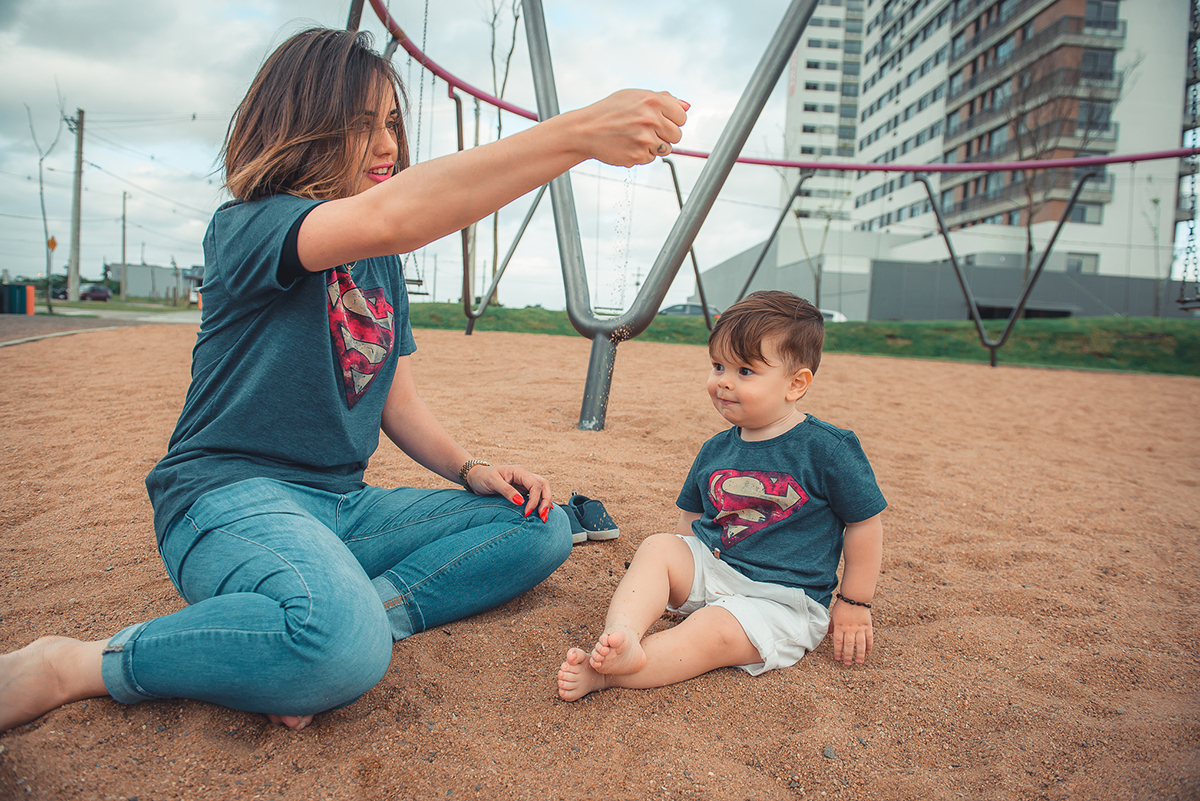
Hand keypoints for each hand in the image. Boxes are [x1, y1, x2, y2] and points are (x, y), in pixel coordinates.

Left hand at [464, 464, 552, 522]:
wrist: (475, 477)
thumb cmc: (482, 477)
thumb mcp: (492, 482)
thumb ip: (507, 490)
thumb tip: (521, 502)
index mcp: (519, 471)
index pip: (534, 485)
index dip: (534, 500)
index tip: (527, 513)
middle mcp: (524, 476)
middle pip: (544, 486)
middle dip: (546, 501)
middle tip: (542, 517)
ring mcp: (524, 483)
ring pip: (543, 490)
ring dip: (546, 503)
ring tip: (544, 518)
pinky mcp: (522, 490)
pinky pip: (536, 495)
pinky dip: (541, 502)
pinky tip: (543, 512)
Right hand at [572, 90, 688, 166]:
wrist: (586, 129)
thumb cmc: (610, 111)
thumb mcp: (635, 96)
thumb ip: (663, 99)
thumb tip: (687, 106)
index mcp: (653, 100)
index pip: (681, 117)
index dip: (672, 120)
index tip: (659, 120)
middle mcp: (651, 119)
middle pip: (677, 135)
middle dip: (665, 135)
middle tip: (647, 131)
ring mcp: (645, 139)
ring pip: (667, 149)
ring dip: (656, 146)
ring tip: (637, 138)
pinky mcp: (638, 155)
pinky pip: (651, 158)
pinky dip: (642, 154)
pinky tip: (628, 145)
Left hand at [830, 598, 872, 665]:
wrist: (854, 597)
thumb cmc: (842, 606)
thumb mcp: (834, 615)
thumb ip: (832, 625)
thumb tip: (828, 633)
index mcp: (840, 626)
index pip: (838, 642)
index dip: (838, 651)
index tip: (838, 658)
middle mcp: (849, 628)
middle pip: (849, 645)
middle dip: (848, 655)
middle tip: (847, 663)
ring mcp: (859, 628)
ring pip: (860, 643)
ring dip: (859, 653)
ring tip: (859, 661)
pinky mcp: (868, 625)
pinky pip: (869, 637)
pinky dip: (869, 645)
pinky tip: (868, 652)